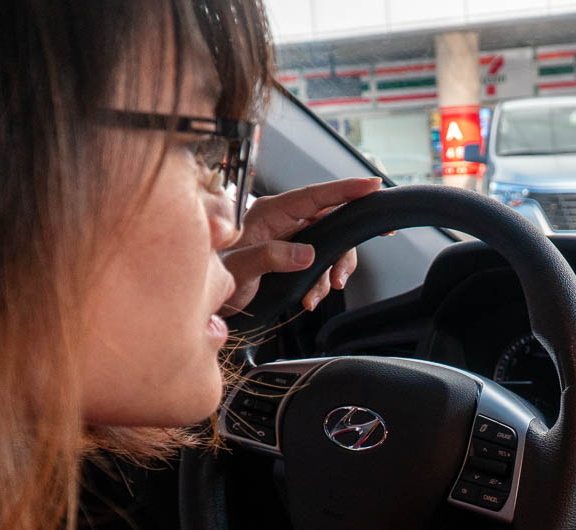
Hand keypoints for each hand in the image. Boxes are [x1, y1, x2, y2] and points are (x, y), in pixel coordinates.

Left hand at [219, 177, 382, 314]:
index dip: (346, 190)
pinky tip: (310, 297)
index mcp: (269, 212)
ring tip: (316, 295)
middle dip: (341, 251)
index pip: (314, 196)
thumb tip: (306, 254)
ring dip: (330, 272)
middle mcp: (283, 220)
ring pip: (330, 246)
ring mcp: (289, 237)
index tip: (372, 186)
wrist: (203, 293)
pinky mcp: (292, 254)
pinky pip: (320, 263)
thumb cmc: (213, 274)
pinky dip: (321, 282)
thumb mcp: (238, 268)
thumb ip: (270, 257)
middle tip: (341, 275)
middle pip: (331, 222)